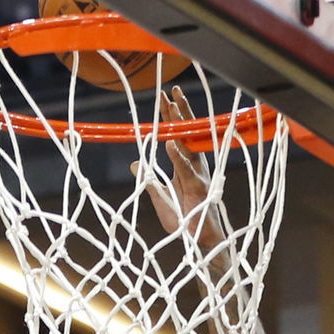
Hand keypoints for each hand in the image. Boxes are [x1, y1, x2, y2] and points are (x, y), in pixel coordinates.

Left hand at [141, 89, 230, 260]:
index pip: (176, 135)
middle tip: (170, 90)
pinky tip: (170, 143)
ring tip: (173, 105)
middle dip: (177, 111)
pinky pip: (187, 170)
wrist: (198, 243)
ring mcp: (198, 174)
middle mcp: (193, 165)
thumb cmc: (183, 221)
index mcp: (184, 166)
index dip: (170, 117)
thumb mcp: (160, 197)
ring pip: (188, 143)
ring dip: (180, 125)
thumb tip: (134, 163)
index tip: (163, 97)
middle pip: (185, 133)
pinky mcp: (199, 188)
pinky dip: (178, 157)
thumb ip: (149, 180)